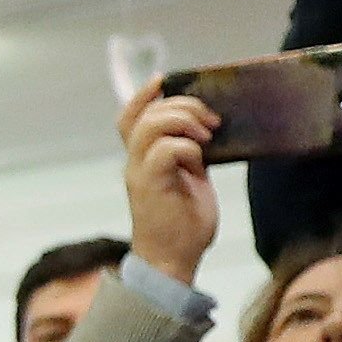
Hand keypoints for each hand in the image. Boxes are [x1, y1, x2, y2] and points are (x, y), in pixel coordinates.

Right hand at [116, 81, 219, 286]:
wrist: (172, 262)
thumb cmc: (183, 225)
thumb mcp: (189, 180)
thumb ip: (188, 154)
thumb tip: (204, 132)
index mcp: (142, 159)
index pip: (130, 117)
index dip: (143, 94)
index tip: (163, 78)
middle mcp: (134, 163)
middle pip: (145, 115)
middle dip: (181, 106)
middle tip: (211, 122)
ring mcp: (140, 174)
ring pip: (150, 126)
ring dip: (183, 122)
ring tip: (206, 137)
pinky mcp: (151, 186)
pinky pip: (165, 151)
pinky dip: (186, 148)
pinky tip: (200, 162)